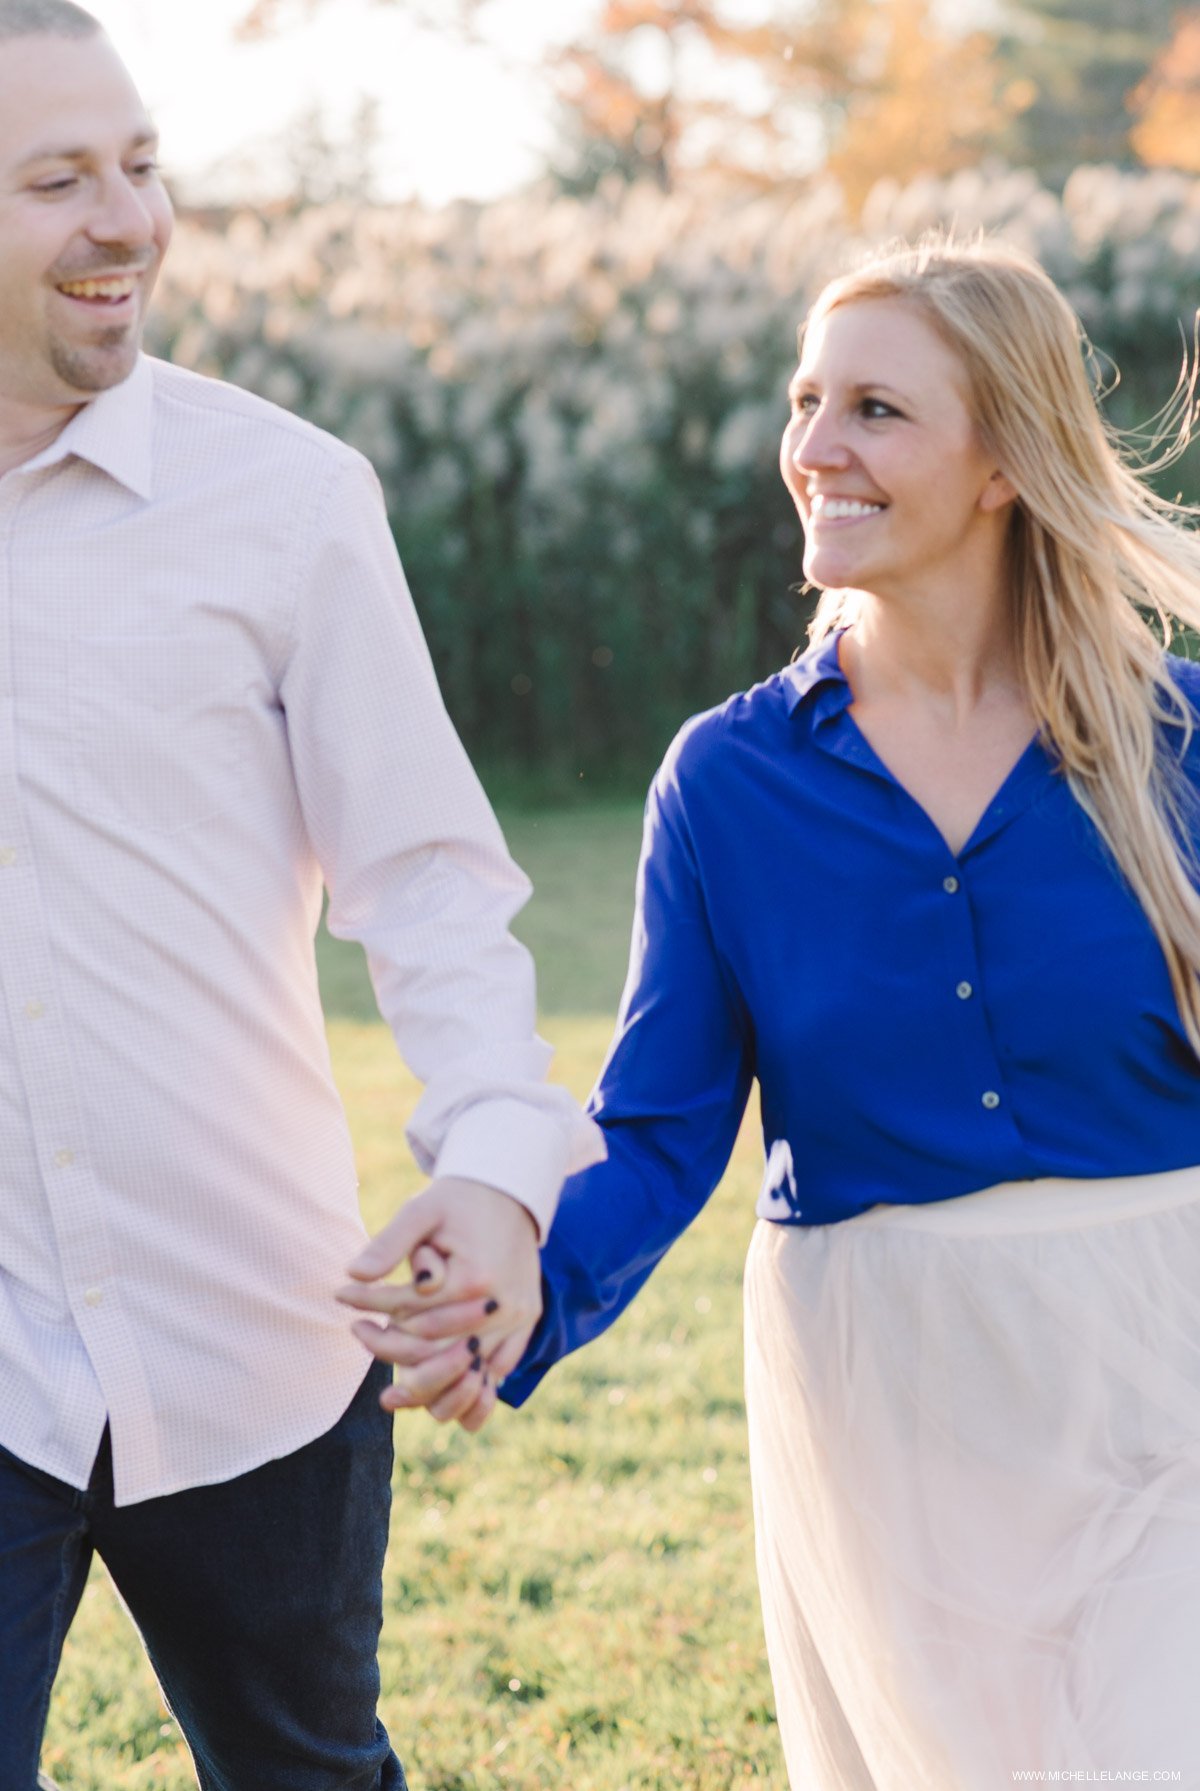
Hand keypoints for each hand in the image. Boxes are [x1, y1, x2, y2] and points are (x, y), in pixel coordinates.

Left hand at [336, 1177, 541, 1430]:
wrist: (510, 1192)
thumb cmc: (459, 1200)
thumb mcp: (422, 1211)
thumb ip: (389, 1244)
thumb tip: (352, 1274)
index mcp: (474, 1277)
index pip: (410, 1308)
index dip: (370, 1303)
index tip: (341, 1295)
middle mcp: (501, 1305)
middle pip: (433, 1347)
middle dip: (388, 1343)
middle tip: (358, 1331)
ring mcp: (519, 1316)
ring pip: (464, 1369)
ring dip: (423, 1373)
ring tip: (389, 1360)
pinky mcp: (528, 1320)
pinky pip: (497, 1368)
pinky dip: (465, 1378)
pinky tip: (433, 1372)